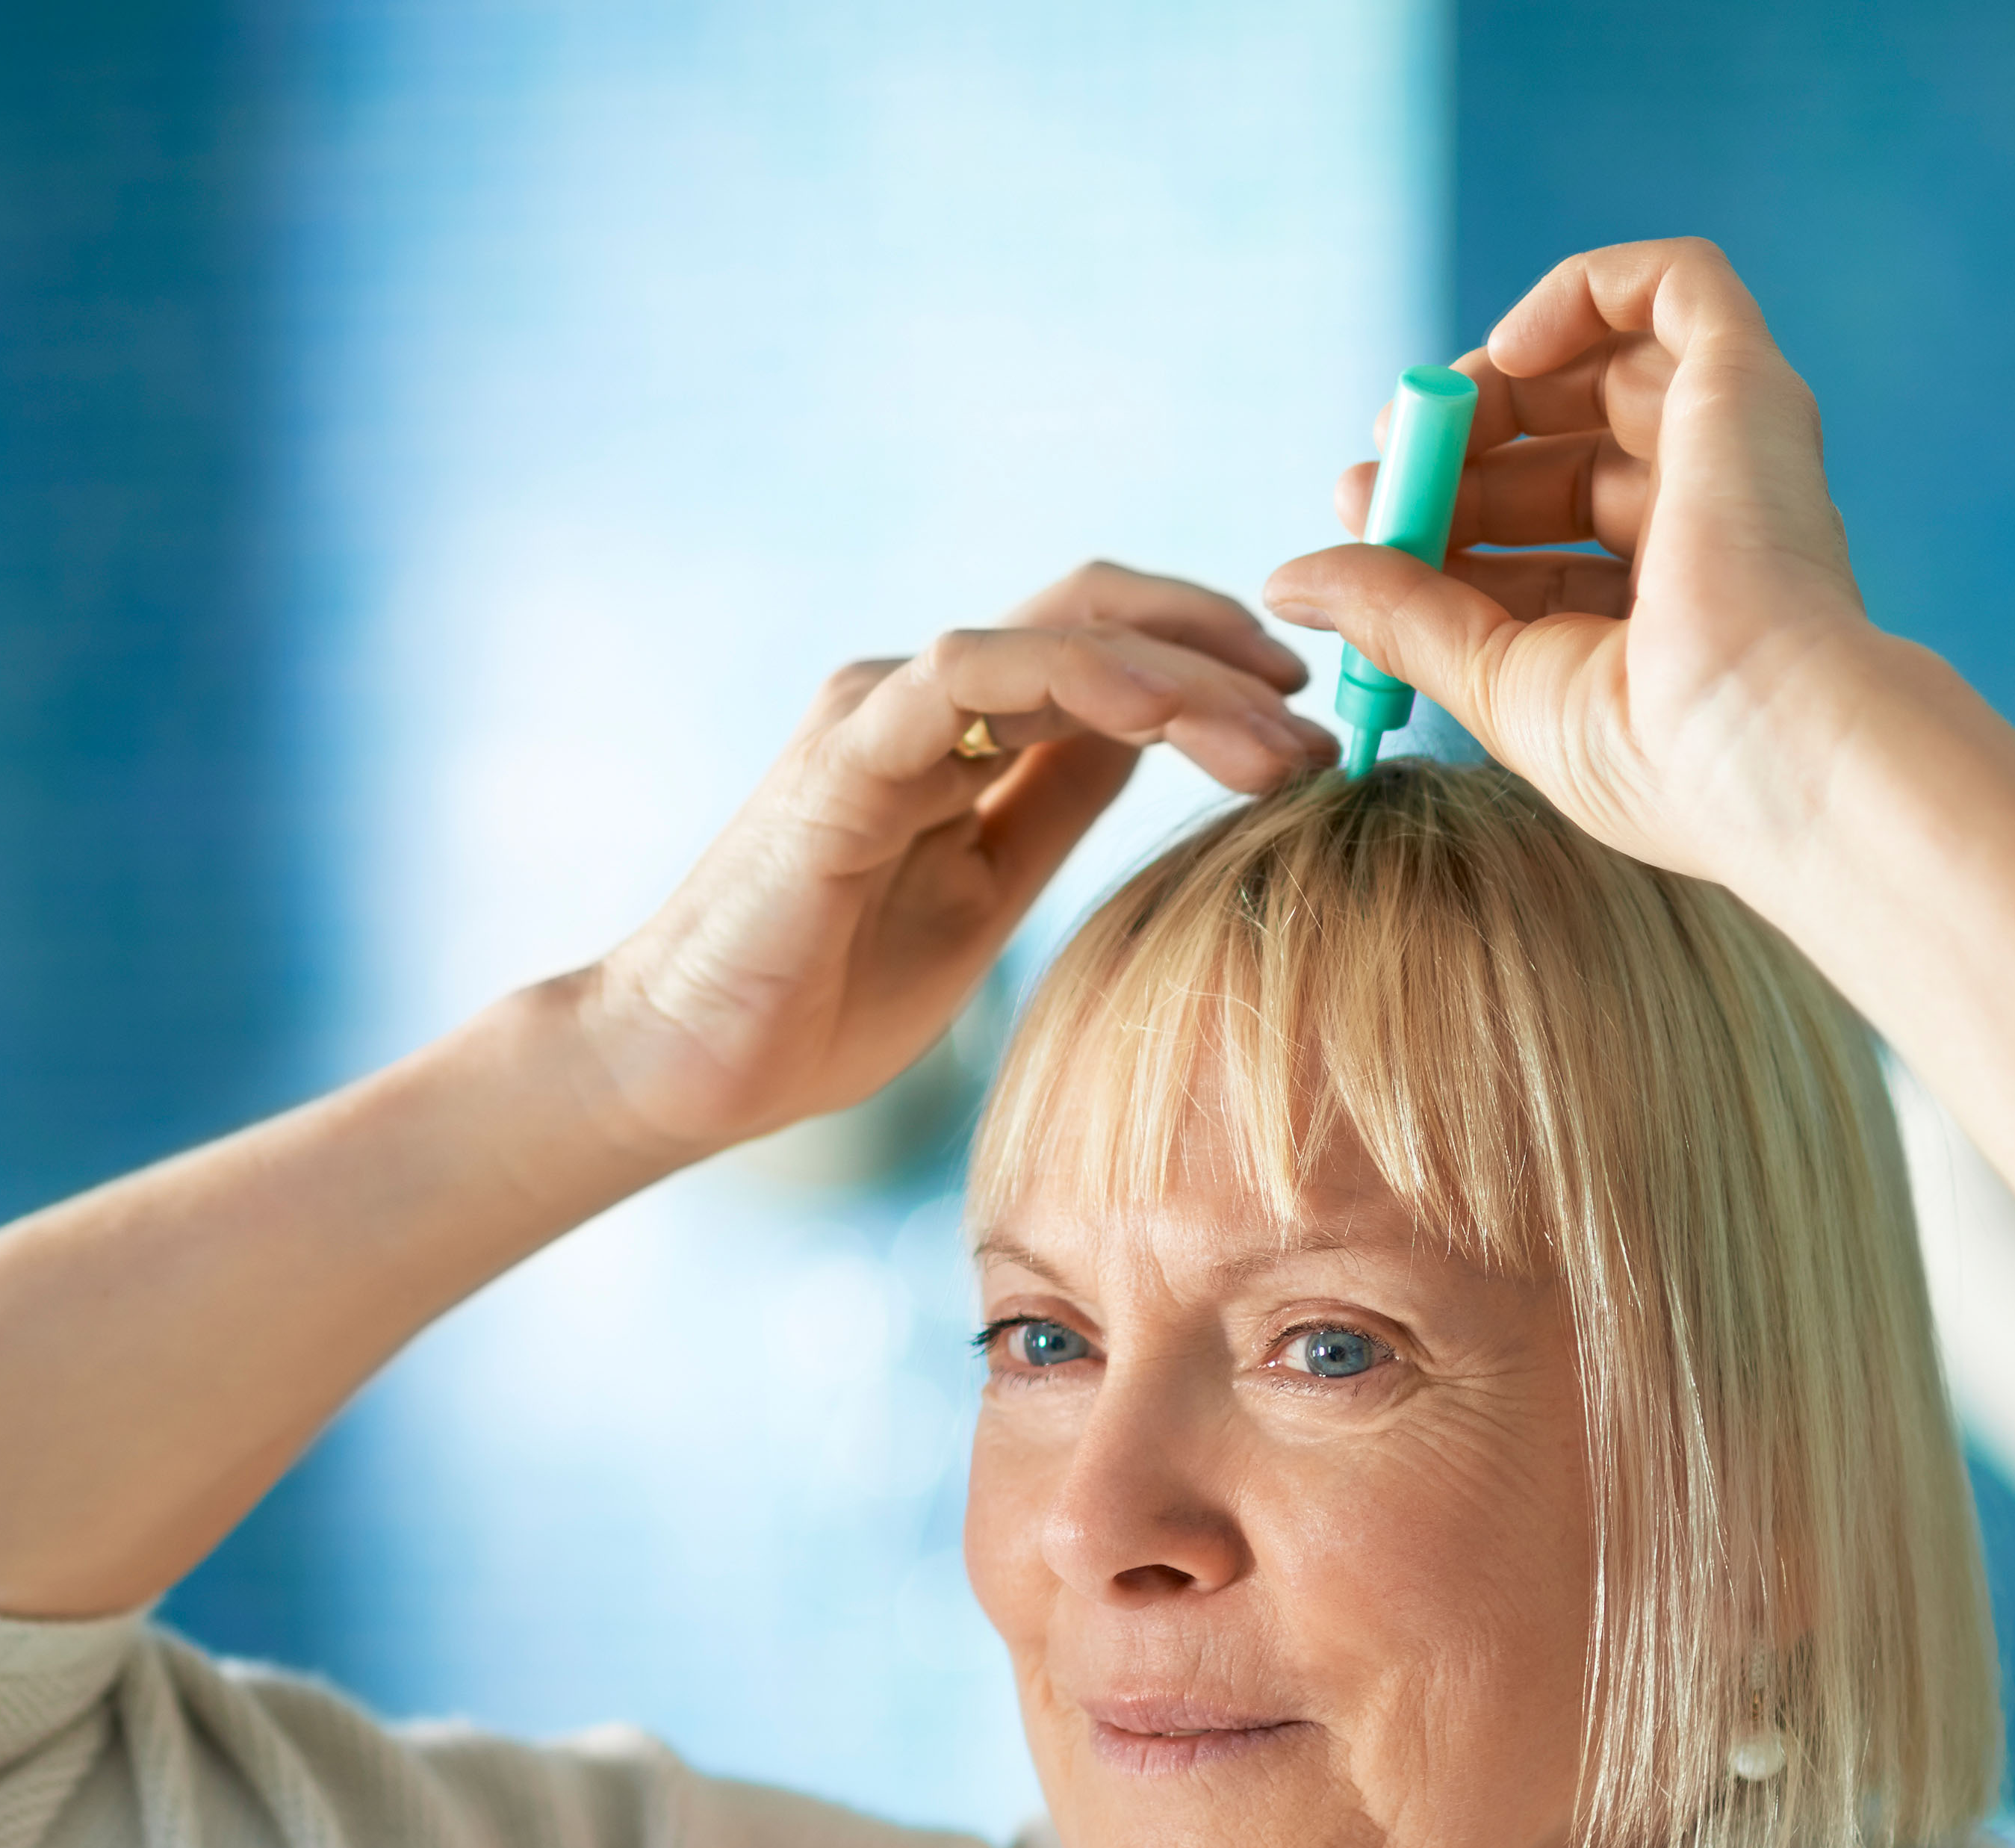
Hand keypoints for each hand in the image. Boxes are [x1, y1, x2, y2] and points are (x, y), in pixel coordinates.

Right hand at [577, 565, 1330, 1159]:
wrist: (693, 1068)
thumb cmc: (826, 997)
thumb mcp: (985, 892)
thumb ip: (1055, 804)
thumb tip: (1161, 742)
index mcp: (954, 729)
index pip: (1101, 641)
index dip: (1209, 655)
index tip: (1306, 715)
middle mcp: (915, 694)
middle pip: (1095, 612)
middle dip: (1222, 648)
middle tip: (1320, 712)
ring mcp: (877, 711)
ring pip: (1056, 634)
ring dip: (1184, 672)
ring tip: (1277, 735)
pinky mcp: (845, 753)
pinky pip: (972, 674)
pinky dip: (1082, 678)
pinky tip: (1168, 720)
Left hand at [1259, 239, 1870, 882]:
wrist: (1770, 749)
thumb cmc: (1657, 757)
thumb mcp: (1496, 683)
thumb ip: (1400, 618)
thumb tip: (1289, 578)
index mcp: (1667, 612)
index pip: (1540, 540)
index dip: (1443, 517)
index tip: (1357, 518)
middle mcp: (1712, 525)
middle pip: (1565, 447)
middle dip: (1456, 448)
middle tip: (1372, 468)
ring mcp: (1735, 451)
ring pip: (1610, 362)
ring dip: (1499, 376)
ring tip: (1430, 410)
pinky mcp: (1750, 385)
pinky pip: (1678, 284)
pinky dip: (1585, 289)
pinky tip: (1513, 347)